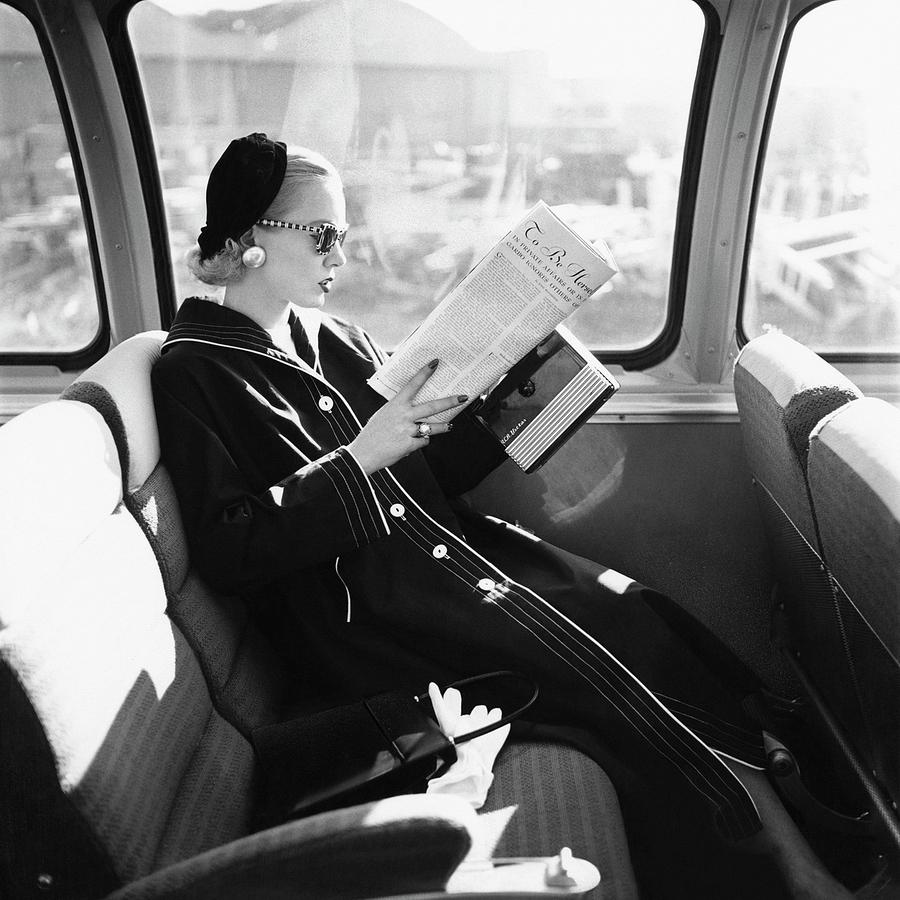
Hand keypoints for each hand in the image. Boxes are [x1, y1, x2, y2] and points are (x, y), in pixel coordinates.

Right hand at [348, 360, 467, 474]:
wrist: (363, 454)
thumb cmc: (372, 434)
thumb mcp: (383, 415)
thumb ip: (398, 410)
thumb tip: (411, 408)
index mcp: (396, 405)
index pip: (412, 385)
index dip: (424, 373)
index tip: (435, 363)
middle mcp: (403, 415)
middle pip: (433, 406)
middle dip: (450, 401)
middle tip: (463, 397)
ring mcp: (407, 430)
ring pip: (433, 427)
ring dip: (443, 427)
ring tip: (449, 426)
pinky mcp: (409, 445)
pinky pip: (423, 441)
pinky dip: (421, 441)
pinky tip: (415, 442)